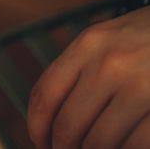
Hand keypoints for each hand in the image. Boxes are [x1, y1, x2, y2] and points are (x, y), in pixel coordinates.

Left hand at [28, 5, 149, 147]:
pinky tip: (126, 147)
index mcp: (89, 45)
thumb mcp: (110, 40)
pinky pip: (136, 144)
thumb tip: (51, 118)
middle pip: (69, 125)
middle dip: (66, 148)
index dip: (38, 127)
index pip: (45, 95)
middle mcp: (111, 64)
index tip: (42, 141)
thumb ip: (81, 69)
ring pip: (101, 141)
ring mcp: (142, 86)